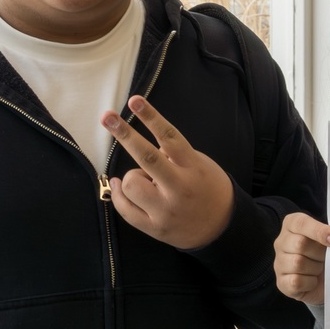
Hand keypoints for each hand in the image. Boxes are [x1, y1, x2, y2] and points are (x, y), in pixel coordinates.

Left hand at [101, 95, 233, 249]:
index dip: (151, 116)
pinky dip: (119, 194)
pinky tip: (120, 186)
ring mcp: (165, 210)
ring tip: (147, 182)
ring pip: (131, 183)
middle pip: (147, 156)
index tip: (134, 100)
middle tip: (107, 117)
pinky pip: (125, 209)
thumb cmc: (208, 188)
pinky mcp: (155, 228)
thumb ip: (175, 155)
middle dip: (124, 134)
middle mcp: (179, 188)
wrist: (222, 228)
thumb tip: (146, 145)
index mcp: (193, 167)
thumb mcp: (200, 165)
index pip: (169, 137)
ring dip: (133, 177)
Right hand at [274, 212, 329, 304]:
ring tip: (319, 268)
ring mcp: (279, 263)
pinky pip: (296, 281)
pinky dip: (310, 283)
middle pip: (300, 243)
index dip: (320, 231)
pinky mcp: (281, 282)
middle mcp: (281, 242)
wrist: (325, 280)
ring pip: (298, 263)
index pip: (301, 223)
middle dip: (319, 253)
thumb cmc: (326, 254)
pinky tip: (313, 281)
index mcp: (292, 225)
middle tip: (326, 257)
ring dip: (315, 268)